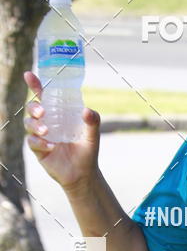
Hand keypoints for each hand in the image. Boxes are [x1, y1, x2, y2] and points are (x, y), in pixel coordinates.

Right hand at [23, 71, 100, 190]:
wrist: (84, 175)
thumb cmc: (87, 152)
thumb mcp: (93, 135)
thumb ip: (93, 121)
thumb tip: (87, 110)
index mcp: (59, 115)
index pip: (44, 97)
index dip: (35, 85)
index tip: (29, 75)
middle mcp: (47, 123)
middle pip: (32, 108)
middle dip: (33, 107)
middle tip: (43, 112)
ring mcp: (41, 136)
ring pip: (28, 123)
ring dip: (35, 125)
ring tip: (46, 131)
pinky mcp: (38, 150)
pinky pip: (32, 142)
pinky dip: (39, 142)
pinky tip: (51, 146)